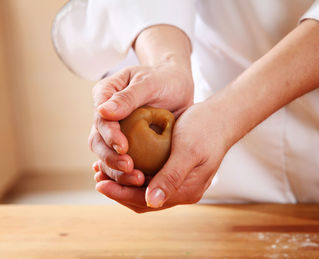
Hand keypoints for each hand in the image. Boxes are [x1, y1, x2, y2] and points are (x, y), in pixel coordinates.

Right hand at [89, 61, 193, 182]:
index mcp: (104, 95)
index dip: (109, 135)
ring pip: (107, 155)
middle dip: (111, 158)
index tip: (124, 148)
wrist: (177, 86)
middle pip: (98, 141)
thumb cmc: (164, 78)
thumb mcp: (149, 82)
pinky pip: (122, 161)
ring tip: (137, 180)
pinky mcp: (128, 143)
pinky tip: (137, 185)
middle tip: (130, 169)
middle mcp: (105, 115)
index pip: (100, 118)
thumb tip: (102, 112)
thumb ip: (128, 97)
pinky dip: (127, 174)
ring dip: (118, 171)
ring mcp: (115, 130)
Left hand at [94, 96, 230, 212]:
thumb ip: (171, 177)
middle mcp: (182, 191)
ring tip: (103, 171)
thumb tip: (152, 201)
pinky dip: (133, 173)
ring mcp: (179, 182)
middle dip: (118, 191)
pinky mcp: (175, 171)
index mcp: (186, 191)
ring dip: (123, 183)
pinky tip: (121, 162)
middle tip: (97, 177)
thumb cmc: (205, 129)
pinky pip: (150, 178)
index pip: (146, 201)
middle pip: (143, 200)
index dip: (120, 194)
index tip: (100, 184)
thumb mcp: (187, 151)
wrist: (221, 117)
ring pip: (144, 191)